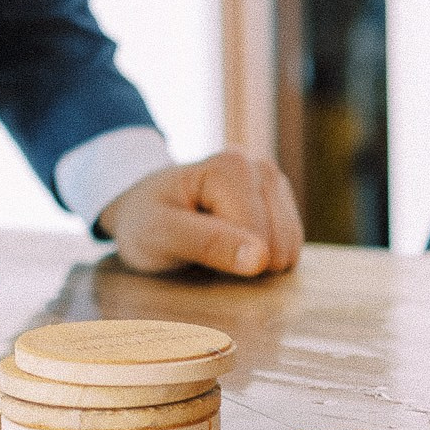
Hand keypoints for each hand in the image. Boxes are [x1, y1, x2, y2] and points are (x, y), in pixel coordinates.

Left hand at [96, 149, 303, 279]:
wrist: (140, 213)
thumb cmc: (144, 222)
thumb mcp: (159, 235)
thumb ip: (207, 244)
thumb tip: (260, 258)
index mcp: (232, 166)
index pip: (255, 238)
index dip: (224, 257)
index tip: (187, 243)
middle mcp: (261, 168)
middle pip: (277, 244)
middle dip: (240, 260)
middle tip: (200, 248)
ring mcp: (274, 185)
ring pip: (289, 250)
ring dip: (252, 262)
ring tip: (215, 246)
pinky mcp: (281, 205)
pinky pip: (290, 250)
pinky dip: (261, 260)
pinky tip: (232, 246)